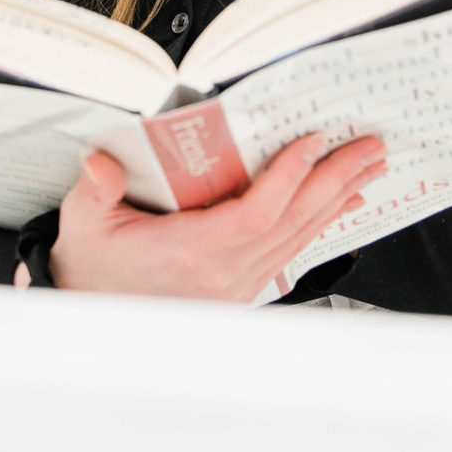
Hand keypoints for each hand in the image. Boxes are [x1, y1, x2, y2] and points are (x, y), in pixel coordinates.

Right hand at [46, 133, 386, 300]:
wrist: (91, 309)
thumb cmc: (92, 266)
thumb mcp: (83, 223)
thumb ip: (94, 190)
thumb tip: (101, 165)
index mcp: (188, 254)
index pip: (255, 214)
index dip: (289, 177)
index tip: (313, 142)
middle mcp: (220, 274)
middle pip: (291, 223)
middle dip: (335, 180)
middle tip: (368, 148)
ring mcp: (235, 285)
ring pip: (297, 238)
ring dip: (336, 199)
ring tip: (366, 167)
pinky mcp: (240, 288)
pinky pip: (290, 252)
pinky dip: (319, 224)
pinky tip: (340, 205)